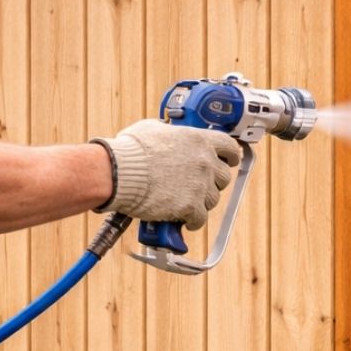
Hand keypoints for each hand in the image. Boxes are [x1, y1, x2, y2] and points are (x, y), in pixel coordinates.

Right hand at [91, 119, 241, 229]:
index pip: (229, 147)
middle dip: (214, 182)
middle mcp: (205, 161)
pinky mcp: (191, 206)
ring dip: (202, 202)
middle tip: (201, 186)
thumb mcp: (152, 129)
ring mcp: (200, 185)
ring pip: (213, 199)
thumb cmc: (131, 150)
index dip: (230, 156)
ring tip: (189, 204)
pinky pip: (200, 218)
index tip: (229, 161)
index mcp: (199, 139)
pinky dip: (194, 221)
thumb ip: (168, 132)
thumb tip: (165, 132)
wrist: (120, 173)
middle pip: (224, 177)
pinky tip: (186, 221)